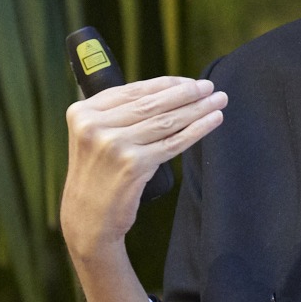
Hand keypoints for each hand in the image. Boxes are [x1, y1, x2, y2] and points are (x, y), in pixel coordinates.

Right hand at [60, 76, 225, 260]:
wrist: (87, 219)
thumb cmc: (97, 177)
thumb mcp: (93, 138)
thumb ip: (115, 115)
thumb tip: (165, 92)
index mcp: (82, 112)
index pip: (133, 91)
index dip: (166, 84)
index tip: (189, 81)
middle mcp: (95, 126)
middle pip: (152, 103)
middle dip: (186, 93)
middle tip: (209, 87)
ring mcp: (113, 145)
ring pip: (165, 121)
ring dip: (197, 109)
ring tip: (218, 101)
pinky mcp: (133, 165)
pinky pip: (172, 143)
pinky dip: (196, 130)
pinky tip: (212, 121)